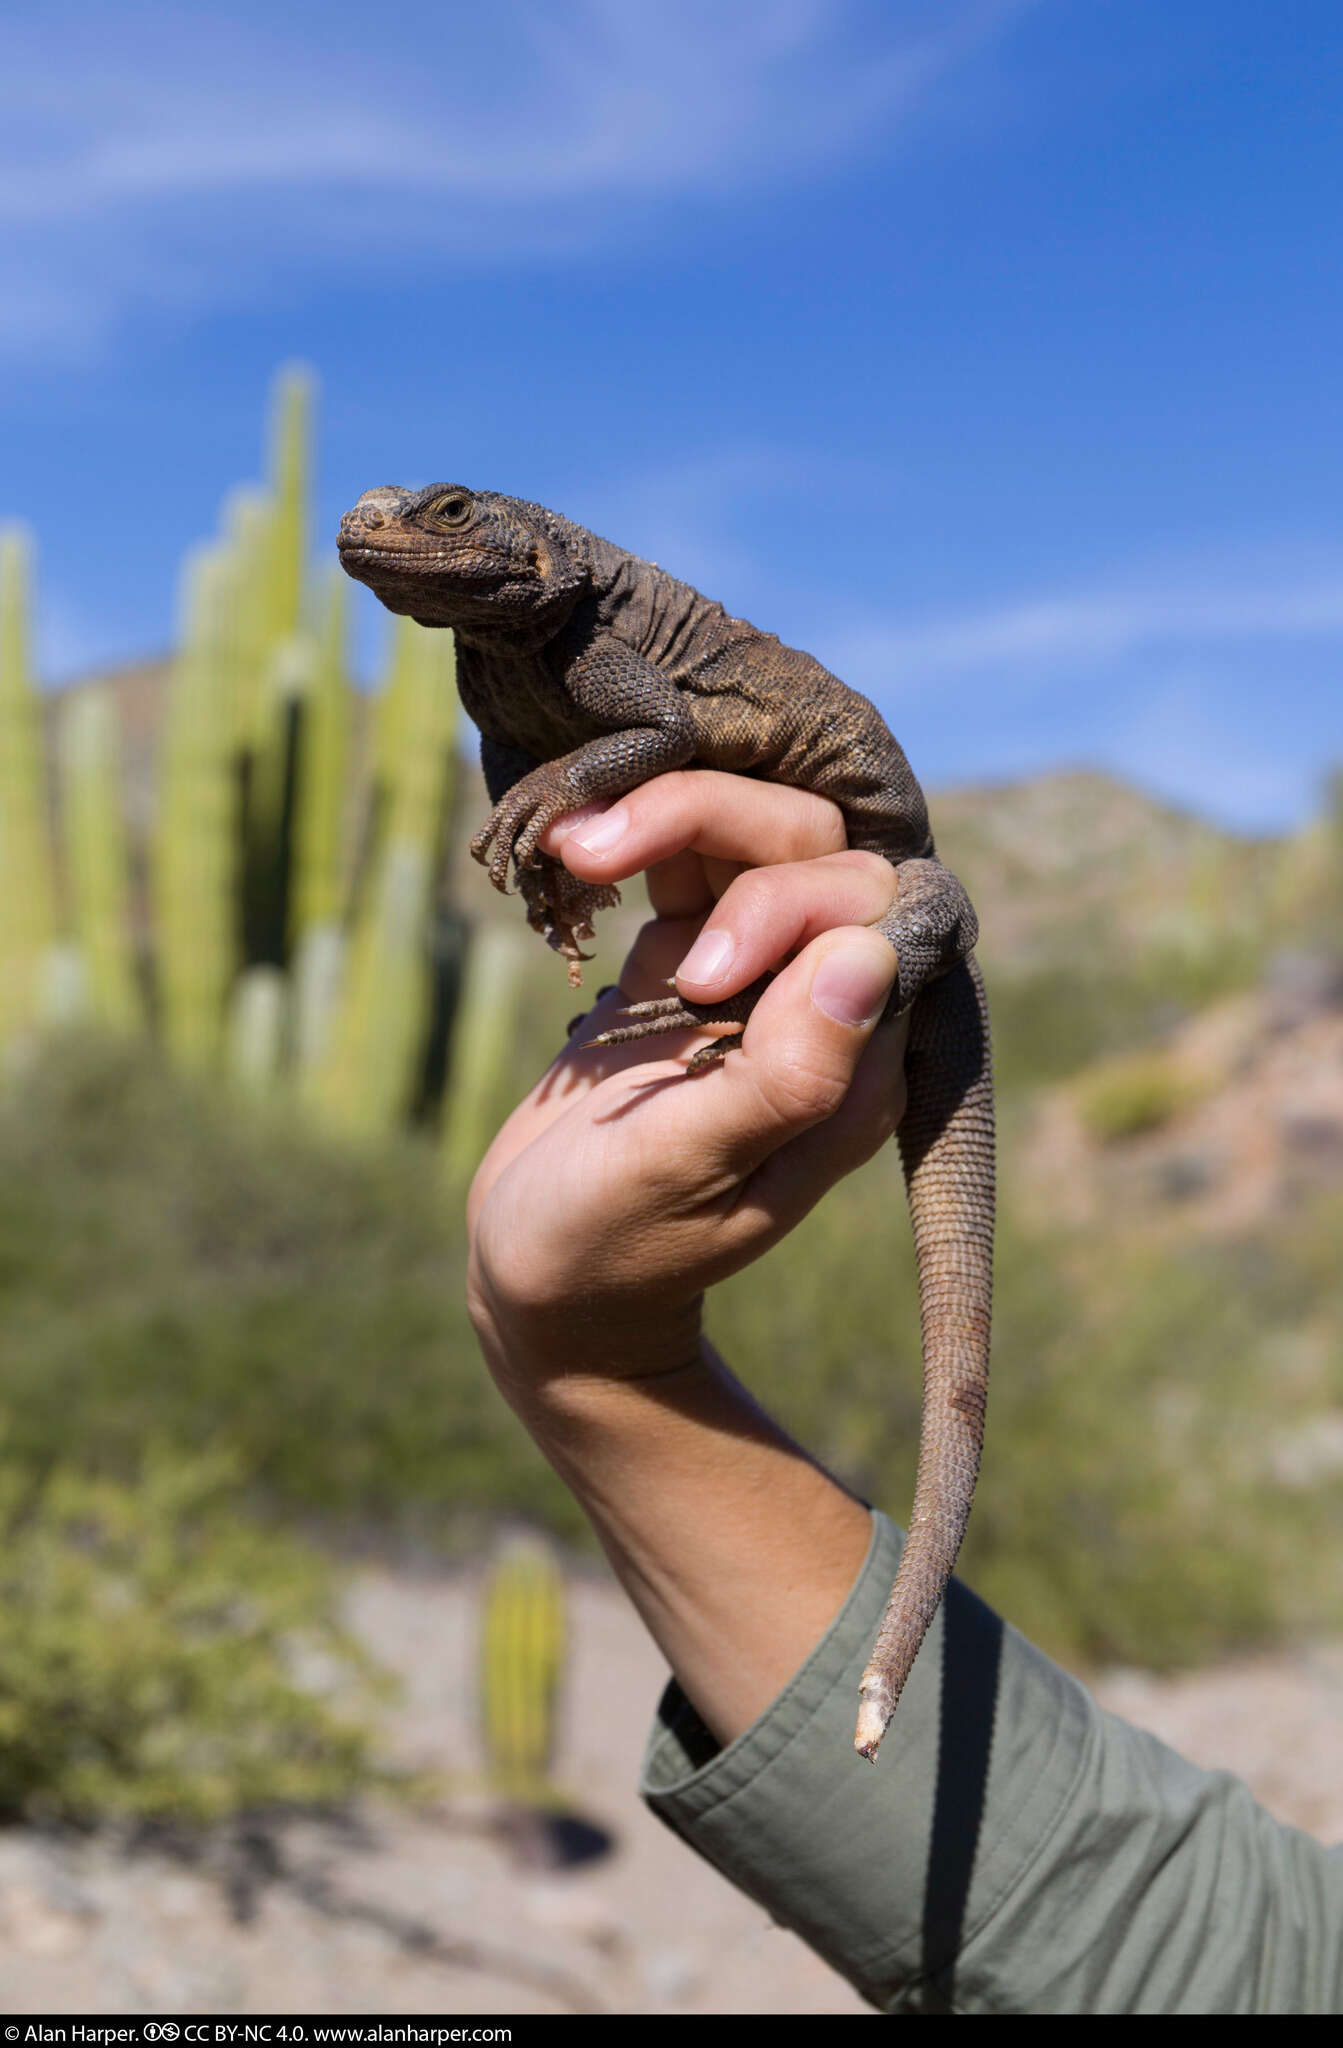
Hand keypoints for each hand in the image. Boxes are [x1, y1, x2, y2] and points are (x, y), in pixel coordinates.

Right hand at [466, 770, 908, 1399]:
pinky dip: (637, 831)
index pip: (870, 910)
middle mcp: (821, 1008)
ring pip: (753, 833)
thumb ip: (784, 1072)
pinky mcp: (684, 962)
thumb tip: (868, 953)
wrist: (538, 1276)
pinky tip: (571, 842)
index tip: (691, 972)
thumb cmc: (610, 1243)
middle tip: (604, 864)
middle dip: (719, 824)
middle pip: (816, 846)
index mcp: (856, 1065)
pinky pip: (687, 860)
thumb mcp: (686, 1170)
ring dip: (673, 812)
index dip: (789, 898)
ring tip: (579, 843)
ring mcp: (753, 977)